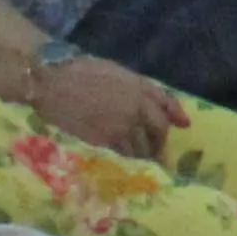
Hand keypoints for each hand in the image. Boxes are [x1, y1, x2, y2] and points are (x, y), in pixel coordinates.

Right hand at [23, 55, 186, 159]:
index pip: (166, 103)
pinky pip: (124, 155)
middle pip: (159, 130)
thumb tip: (149, 98)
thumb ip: (136, 86)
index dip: (175, 115)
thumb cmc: (79, 72)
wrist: (53, 83)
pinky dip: (128, 161)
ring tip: (144, 162)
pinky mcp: (106, 142)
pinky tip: (125, 164)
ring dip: (145, 155)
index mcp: (139, 87)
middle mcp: (137, 108)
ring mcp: (122, 126)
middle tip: (158, 150)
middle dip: (160, 141)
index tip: (183, 125)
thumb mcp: (114, 72)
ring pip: (143, 147)